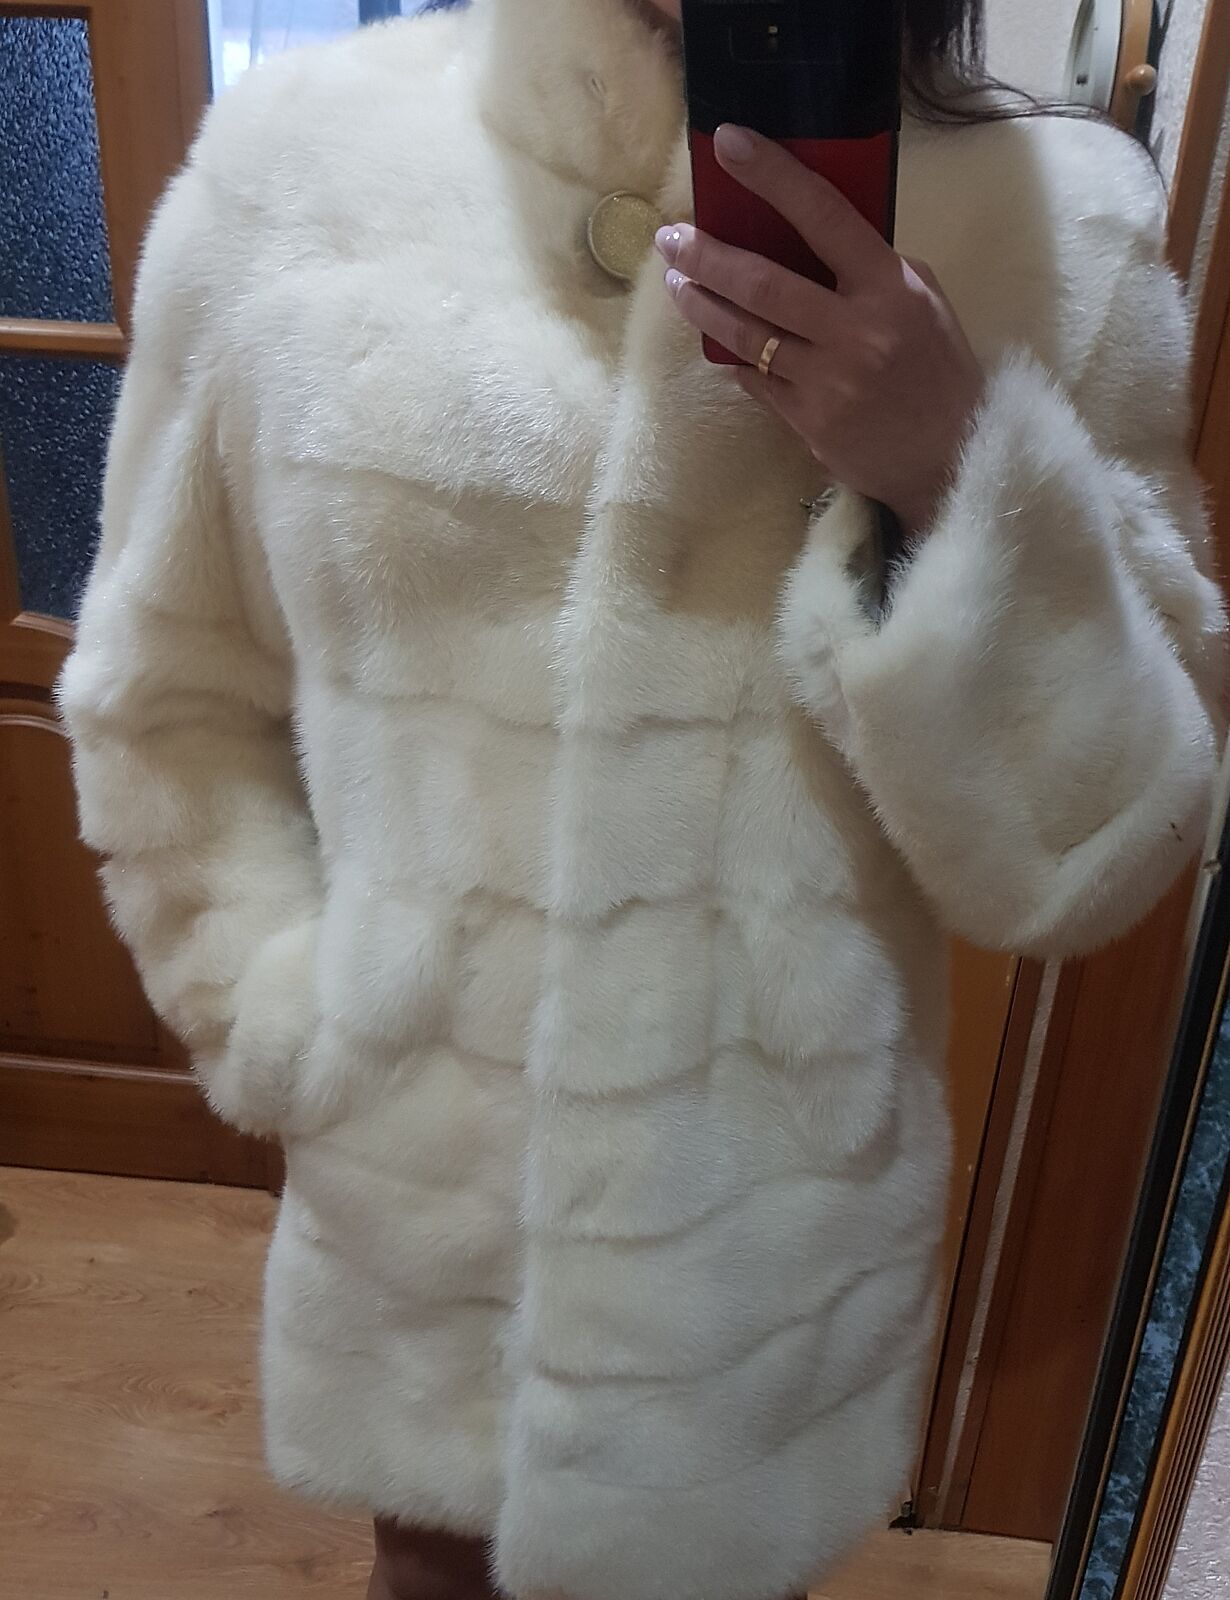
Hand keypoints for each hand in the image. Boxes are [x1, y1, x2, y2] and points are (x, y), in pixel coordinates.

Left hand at [656, 124, 985, 536]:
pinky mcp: (808, 422)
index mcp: (890, 288)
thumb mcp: (923, 301)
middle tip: (671, 239)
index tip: (730, 143)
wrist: (952, 456)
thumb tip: (809, 234)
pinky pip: (756, 380)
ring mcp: (828, 381)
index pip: (823, 216)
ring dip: (702, 306)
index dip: (774, 176)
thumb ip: (871, 268)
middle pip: (762, 284)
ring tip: (678, 284)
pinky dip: (735, 357)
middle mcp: (856, 332)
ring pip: (747, 335)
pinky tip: (720, 341)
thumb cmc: (937, 370)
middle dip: (706, 257)